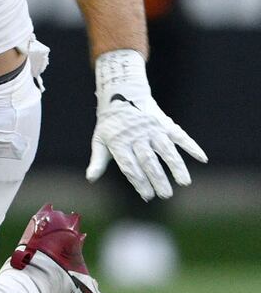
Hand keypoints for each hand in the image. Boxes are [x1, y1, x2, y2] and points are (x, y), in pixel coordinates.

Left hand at [85, 49, 206, 199]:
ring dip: (177, 166)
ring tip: (184, 182)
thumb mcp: (99, 141)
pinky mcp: (165, 123)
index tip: (147, 196)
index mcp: (119, 143)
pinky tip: (202, 158)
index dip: (139, 182)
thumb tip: (90, 179)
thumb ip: (97, 161)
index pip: (130, 166)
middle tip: (166, 195)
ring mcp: (152, 129)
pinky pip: (180, 135)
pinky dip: (191, 146)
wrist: (121, 96)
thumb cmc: (110, 126)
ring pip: (166, 150)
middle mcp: (137, 136)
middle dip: (158, 179)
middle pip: (148, 161)